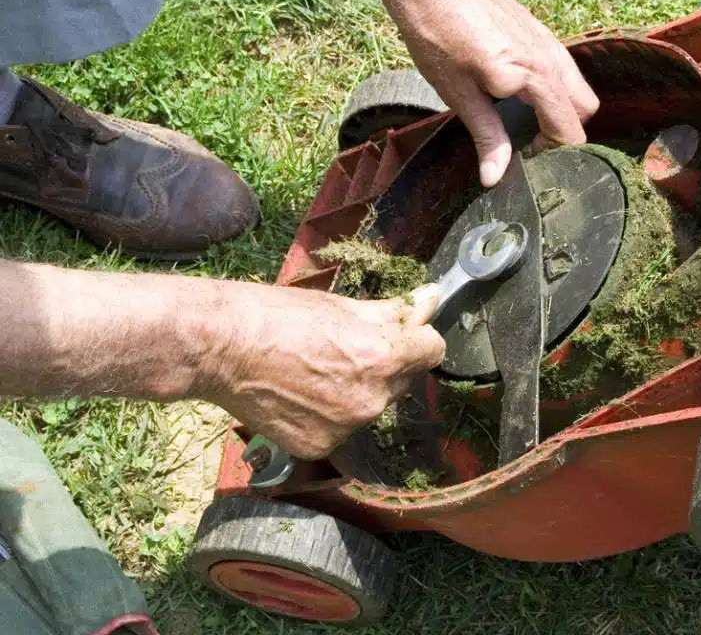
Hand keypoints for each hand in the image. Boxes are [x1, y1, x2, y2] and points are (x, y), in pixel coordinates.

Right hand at [209, 283, 444, 459]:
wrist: (221, 348)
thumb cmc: (277, 316)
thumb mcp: (342, 306)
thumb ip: (393, 312)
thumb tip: (431, 300)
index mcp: (383, 358)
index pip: (433, 350)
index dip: (418, 338)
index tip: (402, 333)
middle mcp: (371, 399)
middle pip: (402, 380)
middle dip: (385, 364)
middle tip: (344, 347)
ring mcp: (345, 428)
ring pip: (370, 405)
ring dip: (356, 390)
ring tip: (315, 370)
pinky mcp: (319, 447)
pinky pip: (340, 428)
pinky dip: (327, 414)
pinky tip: (299, 394)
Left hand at [352, 0, 600, 187]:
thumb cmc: (435, 35)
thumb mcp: (458, 94)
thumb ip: (487, 136)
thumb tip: (495, 178)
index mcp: (532, 76)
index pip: (569, 129)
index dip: (554, 153)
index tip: (527, 159)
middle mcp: (549, 57)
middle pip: (585, 108)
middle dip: (566, 131)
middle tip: (531, 142)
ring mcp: (547, 38)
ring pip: (578, 85)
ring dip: (563, 108)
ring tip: (527, 119)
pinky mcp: (538, 28)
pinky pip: (564, 65)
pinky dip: (556, 86)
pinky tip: (521, 90)